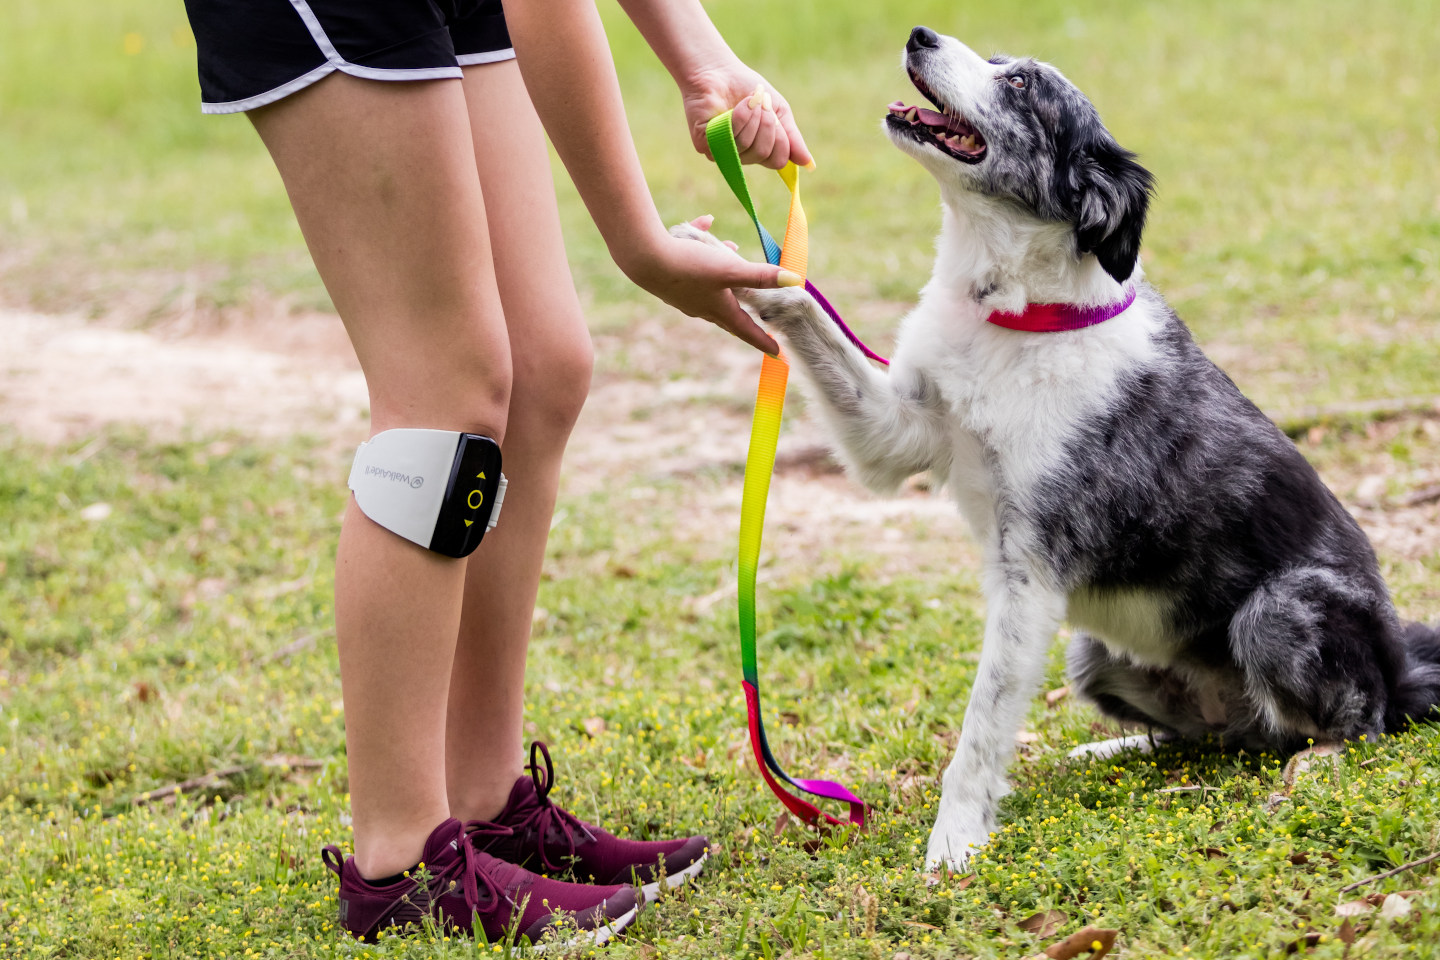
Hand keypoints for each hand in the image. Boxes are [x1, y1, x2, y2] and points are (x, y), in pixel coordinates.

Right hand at [625, 216, 801, 354]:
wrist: (644, 258)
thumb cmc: (689, 267)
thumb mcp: (730, 269)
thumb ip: (761, 275)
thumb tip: (794, 280)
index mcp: (719, 309)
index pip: (746, 330)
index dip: (764, 341)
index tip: (777, 352)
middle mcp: (702, 307)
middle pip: (729, 314)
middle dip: (745, 313)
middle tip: (758, 319)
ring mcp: (685, 295)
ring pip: (711, 286)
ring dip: (725, 271)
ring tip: (732, 249)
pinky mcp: (671, 280)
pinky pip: (694, 264)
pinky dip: (702, 245)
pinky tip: (705, 223)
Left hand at [682, 65, 812, 169]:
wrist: (720, 71)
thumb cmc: (749, 91)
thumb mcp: (779, 110)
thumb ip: (792, 138)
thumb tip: (808, 164)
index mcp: (759, 150)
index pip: (778, 160)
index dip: (781, 139)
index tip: (775, 114)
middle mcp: (741, 156)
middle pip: (764, 154)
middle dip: (767, 124)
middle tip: (761, 104)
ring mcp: (722, 152)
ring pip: (747, 147)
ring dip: (752, 118)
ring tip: (747, 101)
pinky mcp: (706, 144)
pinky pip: (729, 141)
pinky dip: (738, 118)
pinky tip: (735, 106)